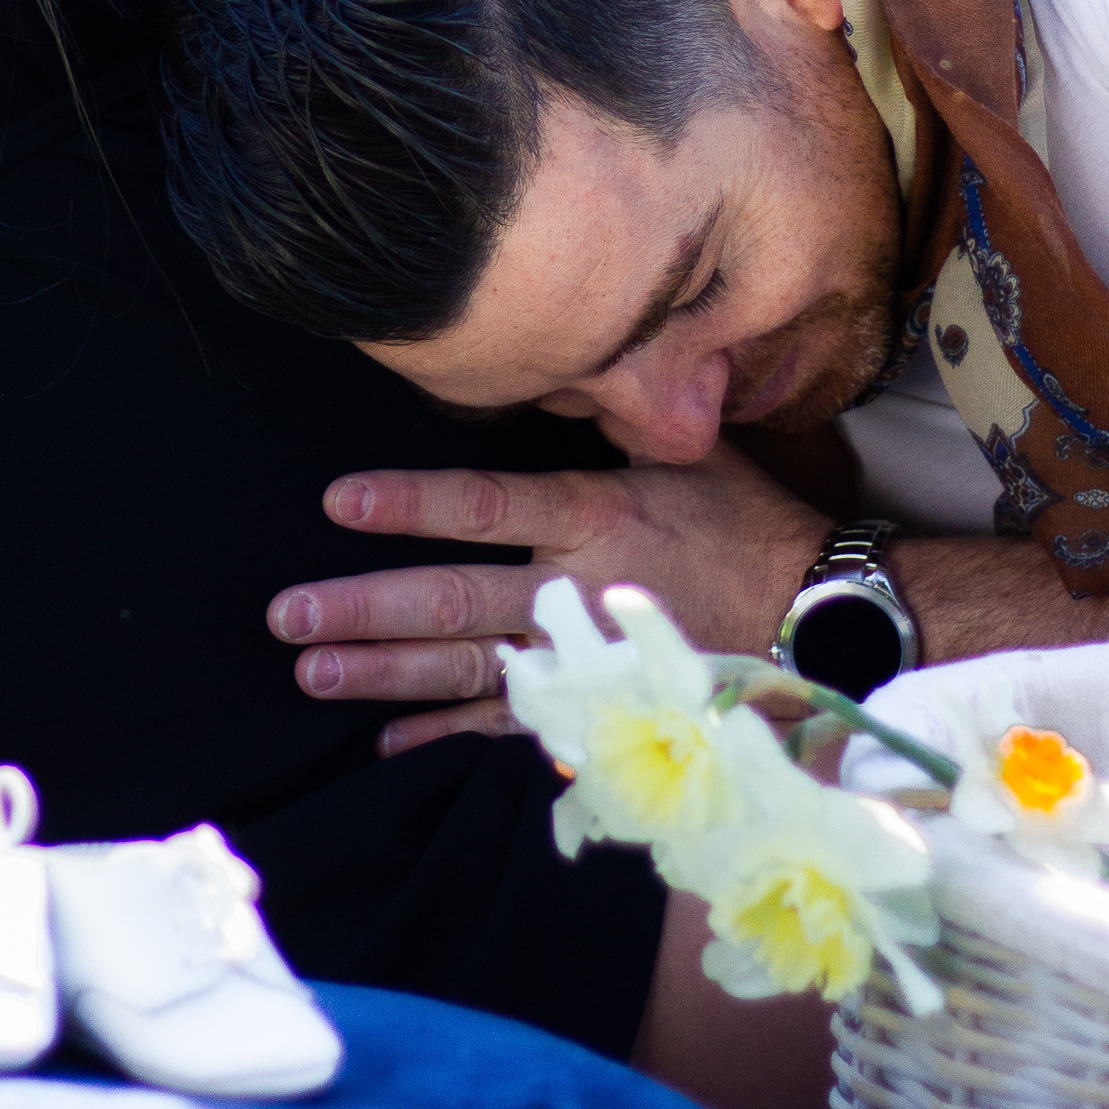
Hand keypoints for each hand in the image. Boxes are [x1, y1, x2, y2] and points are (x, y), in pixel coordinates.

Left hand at [267, 450, 828, 754]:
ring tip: (311, 674)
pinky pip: (510, 724)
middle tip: (286, 617)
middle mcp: (577, 585)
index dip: (409, 503)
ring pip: (467, 665)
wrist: (822, 618)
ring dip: (385, 673)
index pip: (484, 504)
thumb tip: (564, 366)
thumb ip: (613, 423)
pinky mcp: (599, 705)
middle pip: (454, 598)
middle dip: (364, 608)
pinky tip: (389, 742)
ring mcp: (584, 654)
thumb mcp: (688, 454)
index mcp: (595, 512)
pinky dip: (447, 735)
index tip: (337, 501)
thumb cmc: (752, 523)